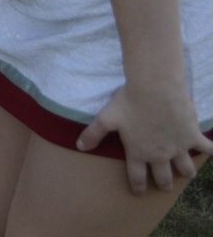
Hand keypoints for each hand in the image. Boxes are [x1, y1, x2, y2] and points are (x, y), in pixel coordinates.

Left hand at [78, 82, 212, 193]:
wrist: (155, 88)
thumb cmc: (129, 102)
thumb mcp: (106, 118)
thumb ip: (93, 134)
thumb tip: (79, 147)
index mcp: (138, 152)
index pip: (137, 178)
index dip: (137, 187)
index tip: (138, 192)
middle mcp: (160, 155)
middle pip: (164, 178)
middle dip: (163, 184)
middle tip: (164, 185)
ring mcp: (178, 147)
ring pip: (186, 169)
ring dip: (186, 172)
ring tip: (186, 173)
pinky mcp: (193, 136)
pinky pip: (206, 148)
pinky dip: (208, 150)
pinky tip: (207, 149)